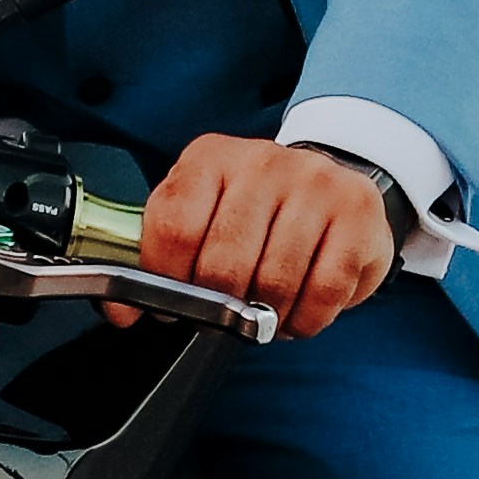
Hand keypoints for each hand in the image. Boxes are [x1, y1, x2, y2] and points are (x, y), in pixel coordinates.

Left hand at [129, 134, 395, 341]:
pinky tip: (298, 310)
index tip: (172, 306)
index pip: (173, 227)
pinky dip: (306, 319)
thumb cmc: (255, 214)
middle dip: (220, 308)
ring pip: (273, 284)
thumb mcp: (199, 218)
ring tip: (266, 313)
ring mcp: (314, 182)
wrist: (331, 184)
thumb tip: (121, 313)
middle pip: (223, 264)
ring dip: (266, 319)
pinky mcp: (356, 212)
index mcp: (209, 159)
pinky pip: (324, 292)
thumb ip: (156, 261)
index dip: (166, 282)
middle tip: (227, 314)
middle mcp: (262, 161)